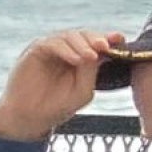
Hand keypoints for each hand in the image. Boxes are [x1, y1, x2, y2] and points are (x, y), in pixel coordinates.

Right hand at [0, 28, 125, 141]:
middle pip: (83, 34)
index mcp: (80, 57)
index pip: (95, 43)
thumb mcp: (82, 90)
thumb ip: (91, 72)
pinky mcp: (35, 50)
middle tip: (105, 45)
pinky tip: (76, 59)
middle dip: (96, 38)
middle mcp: (66, 49)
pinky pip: (52, 43)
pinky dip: (65, 49)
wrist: (31, 117)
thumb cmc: (57, 105)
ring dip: (82, 45)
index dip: (108, 38)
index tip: (120, 39)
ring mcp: (50, 48)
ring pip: (69, 36)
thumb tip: (98, 52)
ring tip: (90, 57)